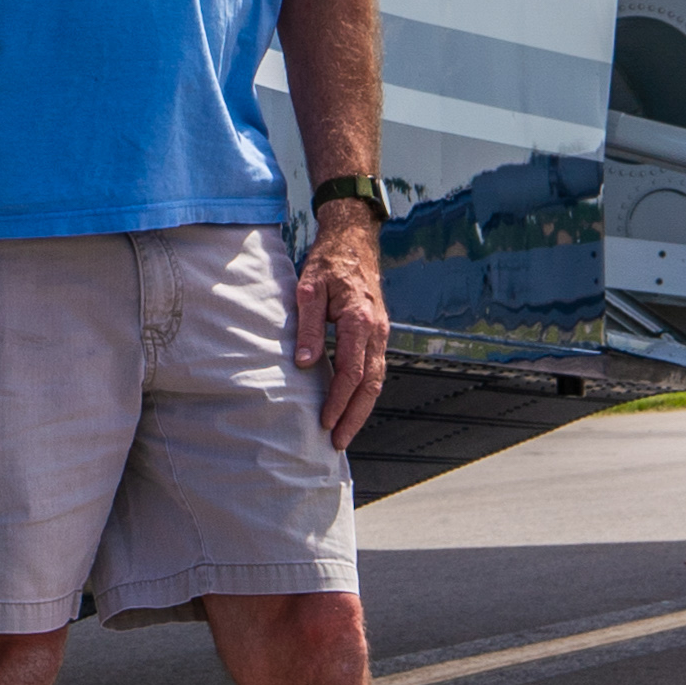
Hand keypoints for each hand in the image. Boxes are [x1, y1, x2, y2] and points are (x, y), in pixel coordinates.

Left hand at [297, 201, 389, 450]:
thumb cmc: (328, 264)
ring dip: (361, 409)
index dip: (338, 400)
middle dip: (354, 417)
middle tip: (337, 443)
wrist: (354, 241)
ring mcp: (381, 333)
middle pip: (370, 385)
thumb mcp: (309, 289)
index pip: (352, 372)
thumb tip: (304, 364)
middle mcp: (377, 331)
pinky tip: (352, 406)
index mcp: (359, 321)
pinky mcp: (379, 334)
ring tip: (344, 433)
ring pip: (377, 381)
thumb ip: (307, 327)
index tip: (324, 423)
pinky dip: (365, 393)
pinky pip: (376, 370)